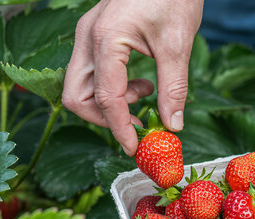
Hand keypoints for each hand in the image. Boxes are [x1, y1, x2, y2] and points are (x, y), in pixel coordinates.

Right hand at [62, 0, 203, 155]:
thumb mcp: (177, 44)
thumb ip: (173, 88)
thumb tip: (172, 125)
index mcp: (105, 39)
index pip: (104, 97)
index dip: (119, 128)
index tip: (135, 148)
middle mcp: (87, 38)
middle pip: (76, 96)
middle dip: (104, 119)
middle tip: (137, 125)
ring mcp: (87, 35)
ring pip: (79, 86)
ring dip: (108, 104)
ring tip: (145, 96)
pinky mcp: (95, 36)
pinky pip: (90, 73)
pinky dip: (111, 89)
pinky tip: (140, 84)